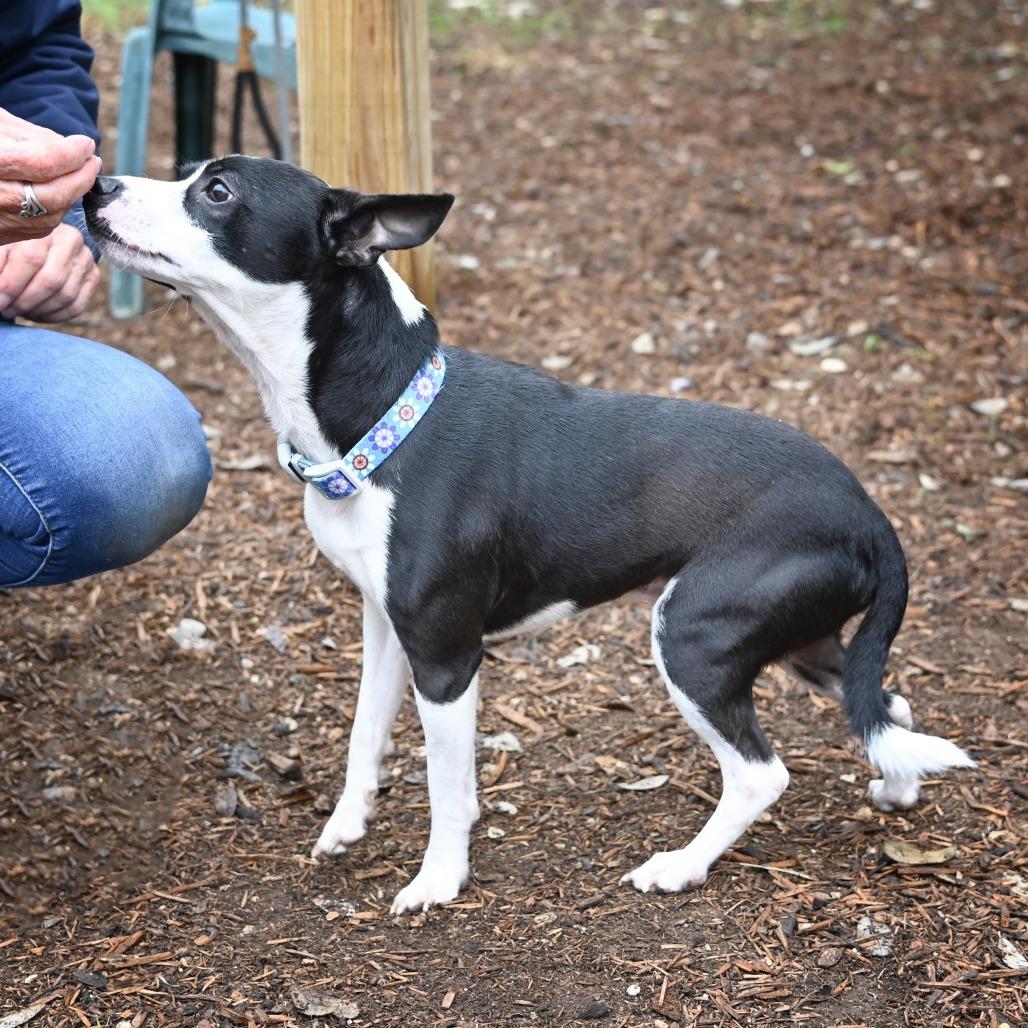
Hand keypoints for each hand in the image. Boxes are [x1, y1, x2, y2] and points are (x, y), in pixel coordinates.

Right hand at [0, 108, 100, 244]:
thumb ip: (27, 134)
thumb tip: (68, 148)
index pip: (44, 162)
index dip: (71, 154)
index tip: (86, 144)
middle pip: (51, 195)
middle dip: (80, 179)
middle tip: (92, 161)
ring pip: (47, 217)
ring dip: (71, 197)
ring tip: (80, 175)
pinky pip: (34, 229)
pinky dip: (54, 212)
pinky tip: (59, 194)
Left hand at [0, 223, 99, 322]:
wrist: (45, 240)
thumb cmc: (17, 243)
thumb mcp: (4, 245)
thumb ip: (0, 263)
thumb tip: (0, 295)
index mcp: (45, 228)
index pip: (31, 258)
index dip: (12, 285)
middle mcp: (71, 241)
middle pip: (52, 280)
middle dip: (26, 301)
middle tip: (8, 311)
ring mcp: (86, 260)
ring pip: (65, 296)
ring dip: (39, 310)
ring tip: (20, 311)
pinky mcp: (93, 276)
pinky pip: (76, 306)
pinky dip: (54, 316)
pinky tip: (37, 314)